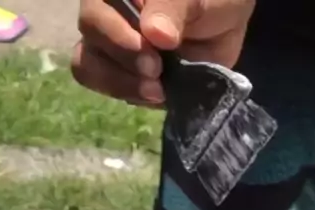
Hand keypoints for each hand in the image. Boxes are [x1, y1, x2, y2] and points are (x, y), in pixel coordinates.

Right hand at [72, 0, 255, 105]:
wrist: (226, 25)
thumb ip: (173, 6)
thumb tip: (156, 33)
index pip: (96, 4)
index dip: (115, 27)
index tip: (151, 42)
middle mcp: (106, 11)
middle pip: (89, 32)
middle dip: (122, 55)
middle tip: (156, 68)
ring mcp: (111, 47)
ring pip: (89, 66)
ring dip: (121, 82)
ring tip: (156, 89)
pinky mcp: (124, 76)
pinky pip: (114, 90)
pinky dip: (134, 96)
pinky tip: (159, 94)